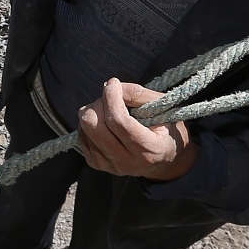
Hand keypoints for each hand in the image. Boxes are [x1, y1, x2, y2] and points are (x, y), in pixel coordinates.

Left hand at [76, 78, 196, 180]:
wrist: (165, 161)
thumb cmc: (167, 129)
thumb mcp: (163, 108)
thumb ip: (139, 94)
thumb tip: (110, 87)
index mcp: (148, 149)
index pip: (118, 122)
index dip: (112, 98)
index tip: (113, 82)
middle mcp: (126, 162)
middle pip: (94, 126)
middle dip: (100, 103)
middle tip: (112, 96)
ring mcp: (109, 165)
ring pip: (85, 129)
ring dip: (94, 111)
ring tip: (110, 109)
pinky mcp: (97, 164)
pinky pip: (82, 136)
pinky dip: (91, 123)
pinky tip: (105, 123)